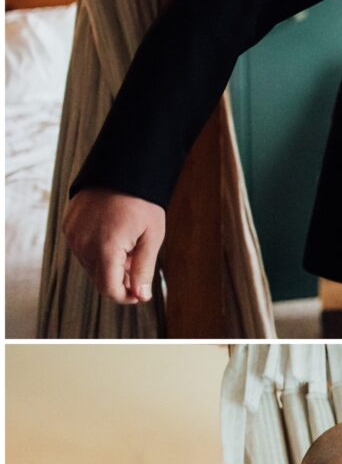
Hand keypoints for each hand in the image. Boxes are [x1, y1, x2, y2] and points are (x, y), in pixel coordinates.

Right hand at [62, 189, 164, 304]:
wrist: (121, 167)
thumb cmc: (142, 201)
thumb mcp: (152, 237)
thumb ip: (144, 269)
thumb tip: (141, 296)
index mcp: (105, 249)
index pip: (109, 290)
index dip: (126, 296)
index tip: (139, 292)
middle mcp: (83, 244)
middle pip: (100, 279)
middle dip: (120, 279)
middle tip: (138, 264)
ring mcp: (73, 234)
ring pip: (90, 266)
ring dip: (108, 265)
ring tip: (127, 246)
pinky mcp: (69, 225)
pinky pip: (81, 249)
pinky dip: (96, 250)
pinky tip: (112, 236)